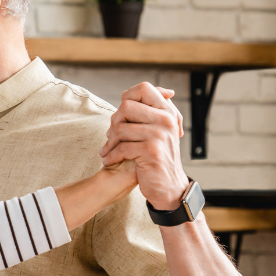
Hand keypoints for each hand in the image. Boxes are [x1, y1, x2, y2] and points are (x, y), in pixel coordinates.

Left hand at [100, 83, 190, 209]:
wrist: (168, 186)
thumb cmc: (158, 157)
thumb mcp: (161, 131)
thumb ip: (155, 112)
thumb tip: (150, 93)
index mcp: (167, 112)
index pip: (144, 88)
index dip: (127, 97)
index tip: (121, 114)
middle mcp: (166, 120)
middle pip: (126, 107)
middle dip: (114, 122)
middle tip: (111, 136)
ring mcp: (159, 135)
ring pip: (121, 128)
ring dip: (109, 142)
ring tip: (107, 150)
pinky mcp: (151, 151)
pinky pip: (122, 147)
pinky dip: (111, 156)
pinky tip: (109, 161)